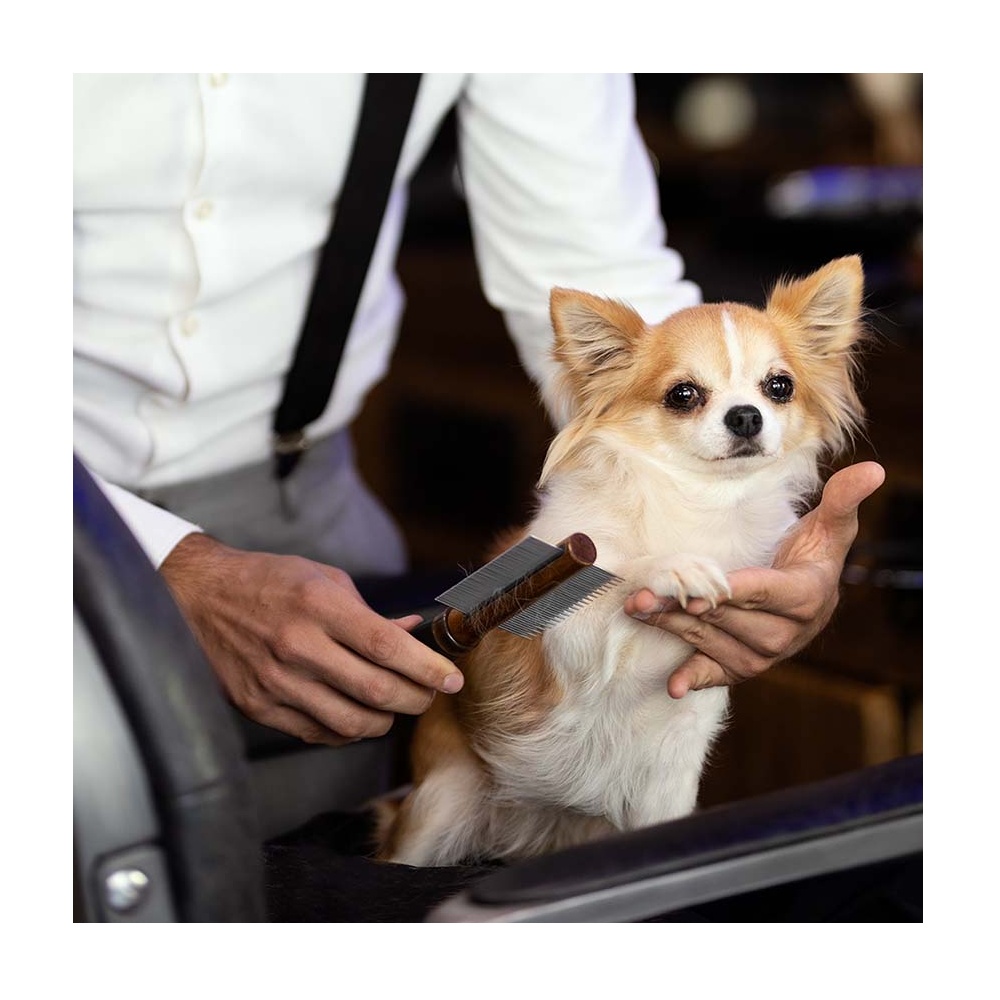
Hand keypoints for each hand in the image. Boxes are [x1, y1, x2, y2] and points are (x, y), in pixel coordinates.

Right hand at [160, 533, 463, 745]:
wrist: (199, 597)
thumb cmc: (269, 582)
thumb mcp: (323, 579)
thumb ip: (370, 612)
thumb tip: (413, 632)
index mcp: (318, 605)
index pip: (386, 646)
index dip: (426, 668)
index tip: (451, 679)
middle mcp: (298, 645)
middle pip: (376, 690)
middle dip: (416, 699)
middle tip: (429, 694)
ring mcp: (276, 681)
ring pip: (352, 722)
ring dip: (385, 720)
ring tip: (394, 705)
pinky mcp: (260, 707)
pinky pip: (319, 733)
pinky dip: (349, 730)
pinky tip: (357, 715)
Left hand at [623, 461, 885, 698]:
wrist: (808, 594)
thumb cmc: (813, 554)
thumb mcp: (830, 526)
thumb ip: (843, 499)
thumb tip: (874, 470)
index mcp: (806, 596)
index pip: (766, 593)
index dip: (735, 593)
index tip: (702, 592)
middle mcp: (786, 632)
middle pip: (730, 620)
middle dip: (686, 608)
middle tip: (644, 596)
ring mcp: (765, 654)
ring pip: (714, 642)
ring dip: (674, 630)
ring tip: (639, 611)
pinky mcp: (745, 667)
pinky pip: (720, 676)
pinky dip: (697, 679)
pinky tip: (674, 685)